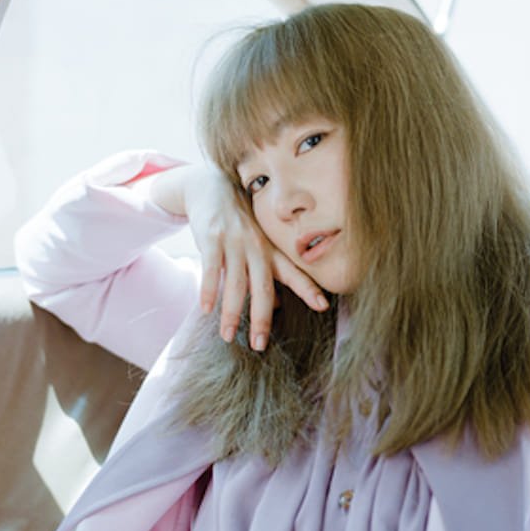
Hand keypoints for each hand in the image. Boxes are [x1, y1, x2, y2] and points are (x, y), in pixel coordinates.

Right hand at [143, 163, 329, 350]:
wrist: (210, 185)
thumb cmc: (237, 221)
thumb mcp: (256, 244)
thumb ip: (267, 274)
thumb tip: (276, 306)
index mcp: (270, 249)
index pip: (293, 272)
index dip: (308, 288)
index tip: (323, 306)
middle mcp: (256, 246)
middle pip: (262, 286)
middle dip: (262, 318)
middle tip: (259, 344)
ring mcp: (234, 241)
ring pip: (235, 283)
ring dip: (230, 312)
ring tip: (227, 336)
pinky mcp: (211, 238)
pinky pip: (211, 269)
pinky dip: (208, 290)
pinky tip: (206, 309)